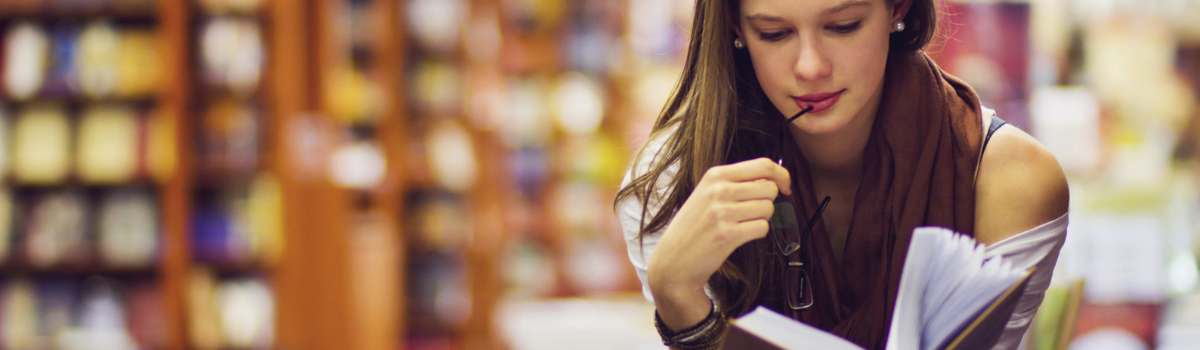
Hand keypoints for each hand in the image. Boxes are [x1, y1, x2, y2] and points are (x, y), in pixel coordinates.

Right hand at [647, 157, 790, 328]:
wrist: (673, 259)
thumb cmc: (694, 226)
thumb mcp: (707, 193)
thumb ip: (736, 182)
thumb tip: (774, 178)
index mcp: (715, 174)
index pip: (763, 164)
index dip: (782, 175)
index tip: (786, 187)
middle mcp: (718, 190)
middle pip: (770, 187)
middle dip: (768, 201)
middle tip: (751, 212)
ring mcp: (722, 212)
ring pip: (768, 208)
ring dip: (761, 218)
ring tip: (741, 224)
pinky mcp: (727, 234)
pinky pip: (762, 228)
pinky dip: (757, 233)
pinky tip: (740, 236)